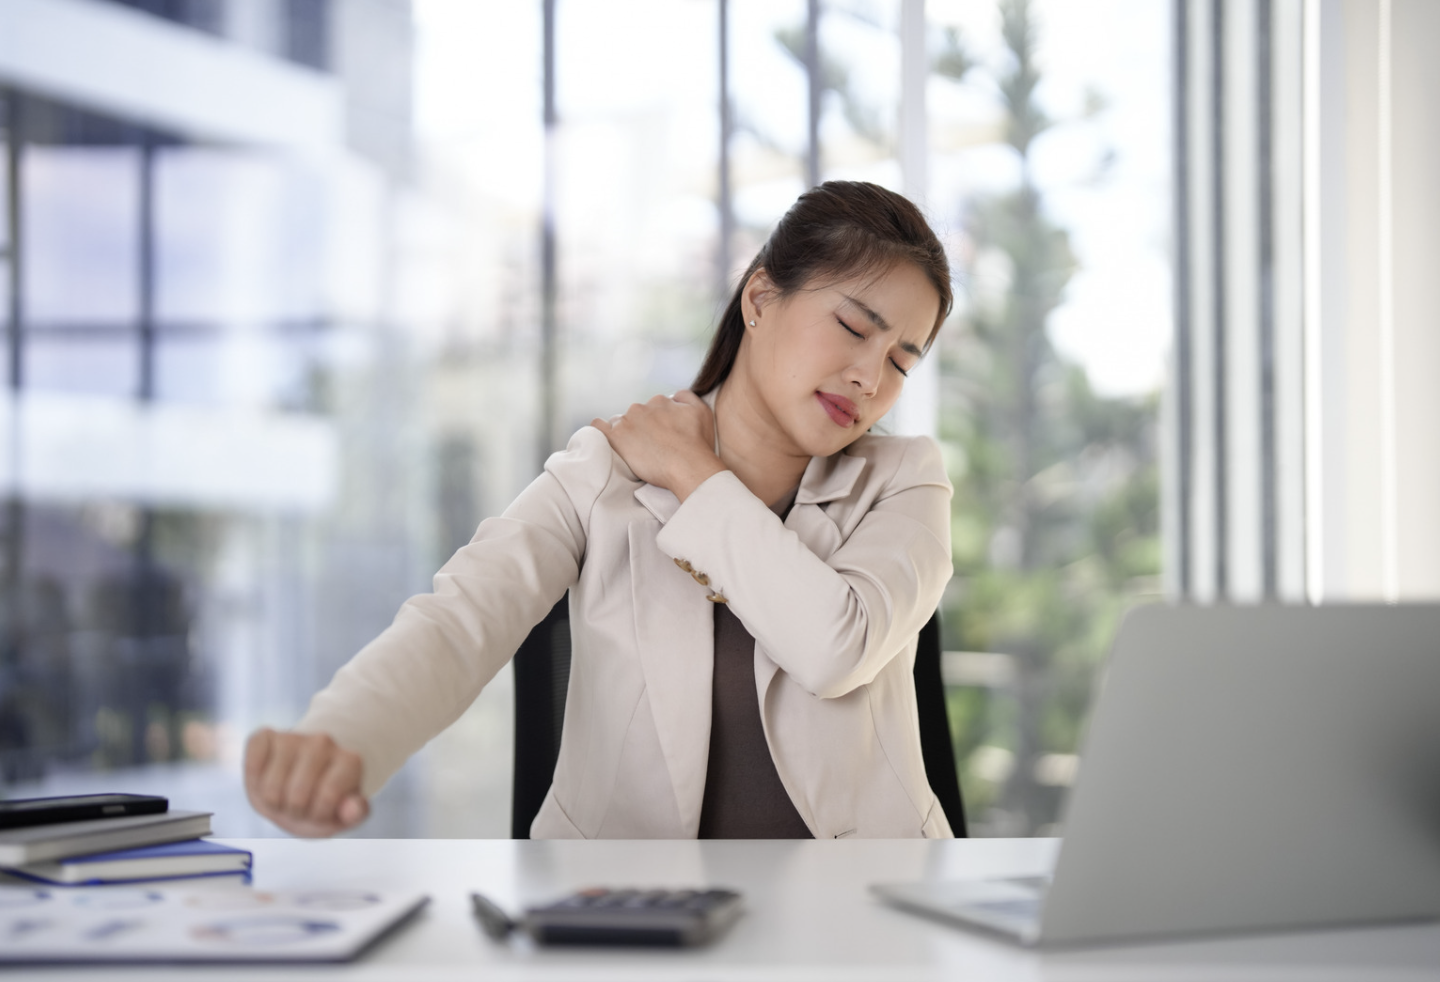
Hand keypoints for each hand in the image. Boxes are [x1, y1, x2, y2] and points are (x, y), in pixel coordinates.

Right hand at [244, 728, 368, 837]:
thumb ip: (355, 814)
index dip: (319, 814)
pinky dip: (254, 780)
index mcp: (350, 760)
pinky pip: (252, 763)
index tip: (322, 810)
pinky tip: (267, 778)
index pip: (327, 797)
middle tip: (301, 806)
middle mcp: (323, 742)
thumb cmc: (322, 802)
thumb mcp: (343, 815)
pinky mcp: (264, 737)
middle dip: (295, 811)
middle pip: (297, 796)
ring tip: (284, 795)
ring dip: (273, 803)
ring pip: (271, 788)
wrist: (300, 785)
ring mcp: (292, 737)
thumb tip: (355, 808)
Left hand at [592, 390, 724, 500]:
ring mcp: (627, 422)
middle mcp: (641, 408)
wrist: (688, 466)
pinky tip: (603, 438)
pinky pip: (598, 427)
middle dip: (639, 428)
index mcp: (660, 401)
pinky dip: (599, 430)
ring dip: (624, 433)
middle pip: (634, 416)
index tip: (660, 437)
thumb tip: (674, 395)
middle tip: (649, 447)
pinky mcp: (616, 438)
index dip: (655, 424)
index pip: (651, 409)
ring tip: (634, 451)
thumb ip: (686, 396)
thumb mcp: (702, 411)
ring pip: (619, 423)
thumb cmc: (697, 444)